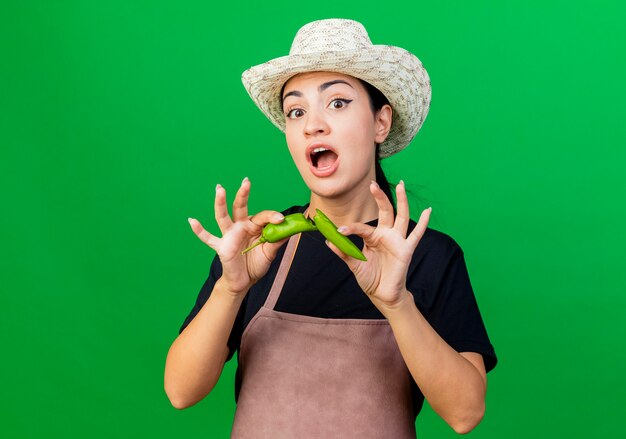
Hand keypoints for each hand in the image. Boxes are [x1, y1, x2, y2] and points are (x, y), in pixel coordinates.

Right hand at [187, 177, 286, 295]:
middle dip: (243, 194)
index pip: (262, 216)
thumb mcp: (270, 252)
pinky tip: (192, 220)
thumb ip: (277, 240)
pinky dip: (199, 231)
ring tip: (219, 189)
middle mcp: (240, 227)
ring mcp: (229, 235)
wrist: (244, 281)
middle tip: (246, 182)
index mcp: (253, 226)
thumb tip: (288, 227)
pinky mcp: (221, 246)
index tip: (281, 219)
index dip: (271, 216)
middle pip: (240, 207)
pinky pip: (208, 238)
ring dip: (220, 203)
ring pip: (223, 217)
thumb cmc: (256, 263)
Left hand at [325, 180, 430, 312]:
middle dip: (379, 197)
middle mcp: (386, 235)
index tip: (339, 231)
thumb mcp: (354, 264)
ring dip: (401, 201)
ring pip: (401, 216)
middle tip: (372, 184)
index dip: (350, 229)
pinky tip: (427, 211)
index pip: (362, 227)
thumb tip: (328, 241)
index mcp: (373, 237)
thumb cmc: (371, 278)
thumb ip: (344, 252)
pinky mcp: (406, 249)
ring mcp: (397, 240)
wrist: (382, 295)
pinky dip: (423, 223)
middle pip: (385, 211)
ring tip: (401, 185)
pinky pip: (416, 235)